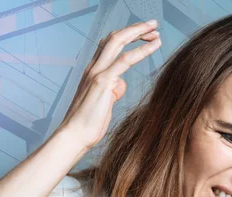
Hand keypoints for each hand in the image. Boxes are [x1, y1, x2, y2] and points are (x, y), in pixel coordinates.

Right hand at [56, 20, 160, 149]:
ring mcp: (97, 73)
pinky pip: (125, 60)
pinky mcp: (103, 82)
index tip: (144, 34)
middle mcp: (94, 67)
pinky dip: (142, 50)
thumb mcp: (104, 103)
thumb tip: (120, 84)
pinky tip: (155, 45)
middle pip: (114, 37)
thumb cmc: (88, 123)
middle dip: (135, 28)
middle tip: (153, 25)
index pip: (109, 45)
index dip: (127, 36)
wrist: (75, 136)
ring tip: (156, 31)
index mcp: (93, 71)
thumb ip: (112, 90)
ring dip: (139, 32)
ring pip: (118, 41)